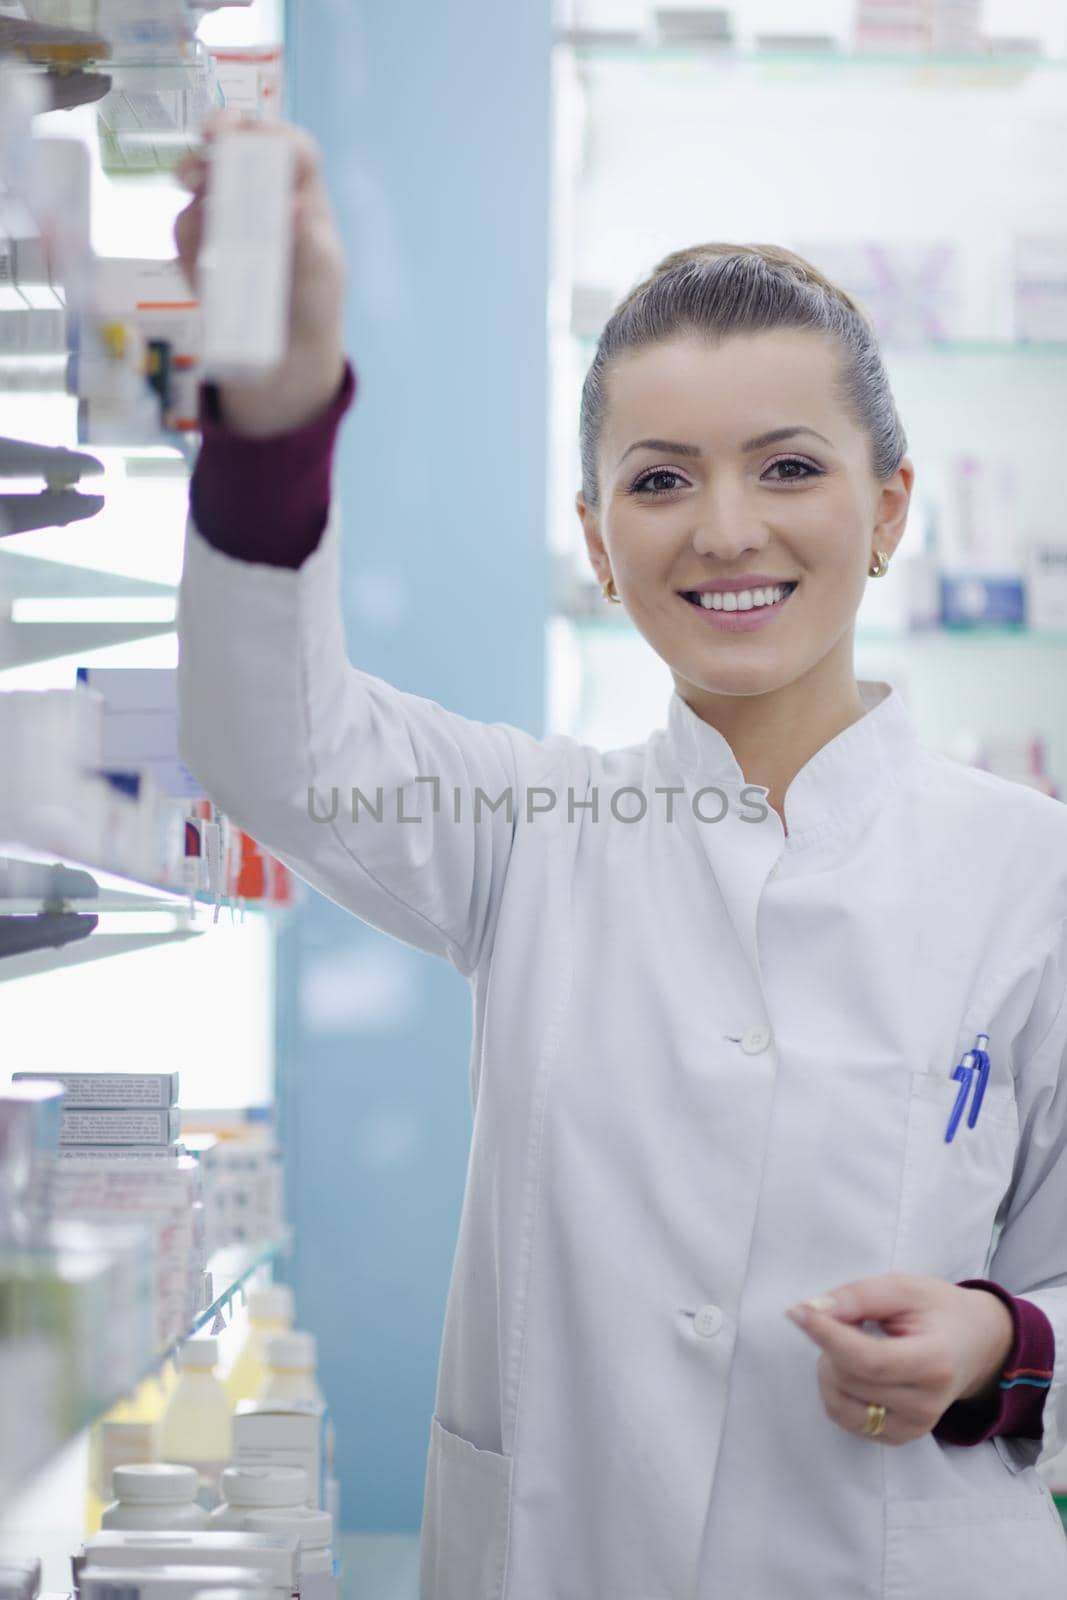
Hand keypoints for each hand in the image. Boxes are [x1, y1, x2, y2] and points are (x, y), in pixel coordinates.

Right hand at [173, 110, 346, 436]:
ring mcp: (223, 212)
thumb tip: (293, 208)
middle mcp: (257, 190)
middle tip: (209, 140)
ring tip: (191, 182)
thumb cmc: (313, 301)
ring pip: (199, 176)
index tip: (251, 137)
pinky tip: (199, 256)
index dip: (267, 133)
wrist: (287, 352)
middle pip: (235, 143)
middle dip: (219, 132)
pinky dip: (187, 232)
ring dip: (192, 171)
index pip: (286, 146)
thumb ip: (308, 243)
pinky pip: (184, 227)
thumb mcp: (320, 274)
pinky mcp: (197, 244)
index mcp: (298, 189)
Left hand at [785, 1273, 1014, 1444]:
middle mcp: (926, 1405)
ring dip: (831, 1367)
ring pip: (840, 1402)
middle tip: (848, 1319)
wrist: (975, 1345)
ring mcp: (913, 1427)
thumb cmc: (938, 1311)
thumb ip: (858, 1296)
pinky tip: (855, 1369)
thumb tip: (811, 1310)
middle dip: (831, 1343)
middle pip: (850, 1378)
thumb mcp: (903, 1288)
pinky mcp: (898, 1437)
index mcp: (934, 1363)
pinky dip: (837, 1389)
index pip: (869, 1360)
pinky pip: (845, 1417)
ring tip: (853, 1343)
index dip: (827, 1336)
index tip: (798, 1311)